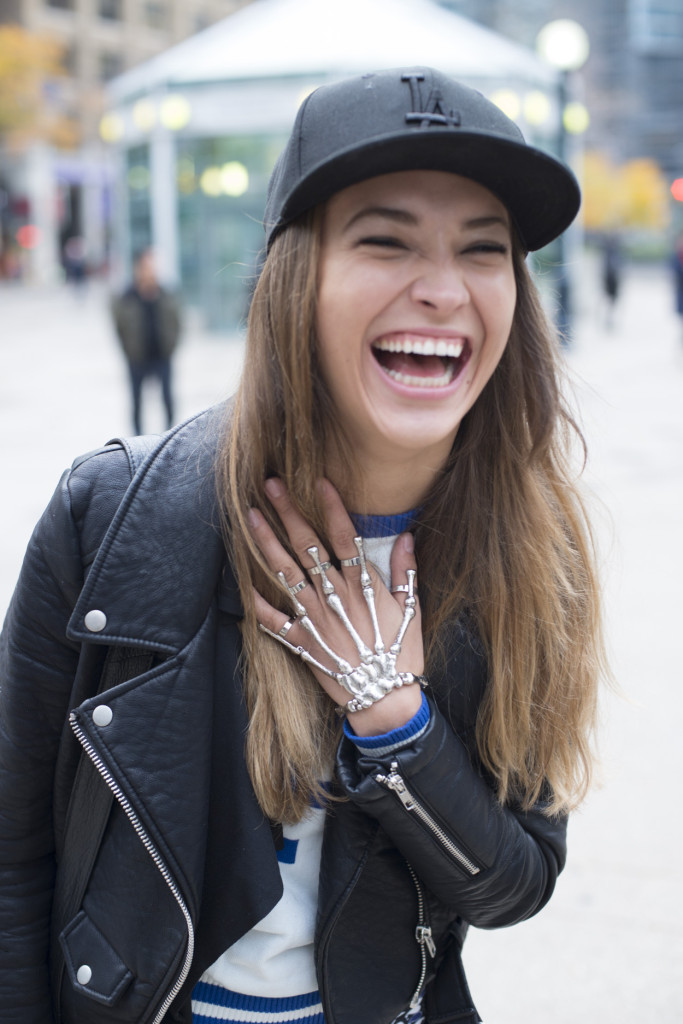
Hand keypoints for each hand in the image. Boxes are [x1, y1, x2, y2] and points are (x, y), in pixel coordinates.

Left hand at [248, 477, 424, 733]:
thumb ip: (407, 571)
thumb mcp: (413, 610)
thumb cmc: (402, 654)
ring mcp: (314, 618)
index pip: (343, 535)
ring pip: (284, 572)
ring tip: (250, 515)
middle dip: (287, 512)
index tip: (318, 480)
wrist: (383, 700)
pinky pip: (272, 619)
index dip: (330, 506)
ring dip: (265, 542)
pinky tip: (242, 580)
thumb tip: (407, 536)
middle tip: (269, 484)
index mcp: (362, 585)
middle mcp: (334, 595)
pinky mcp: (301, 642)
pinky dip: (256, 601)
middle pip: (306, 545)